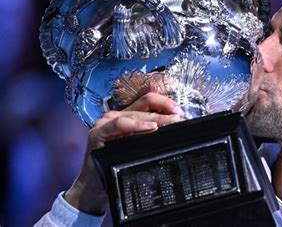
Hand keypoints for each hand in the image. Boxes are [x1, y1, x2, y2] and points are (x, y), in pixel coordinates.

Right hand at [64, 92, 183, 214]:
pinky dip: (137, 124)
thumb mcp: (139, 147)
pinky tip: (151, 127)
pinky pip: (120, 124)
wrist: (95, 186)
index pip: (149, 101)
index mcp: (127, 115)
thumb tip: (175, 126)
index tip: (180, 112)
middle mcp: (116, 115)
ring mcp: (106, 122)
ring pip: (136, 112)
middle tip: (180, 118)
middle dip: (166, 110)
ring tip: (171, 122)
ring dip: (157, 117)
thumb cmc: (117, 167)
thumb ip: (152, 135)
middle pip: (145, 103)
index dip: (166, 103)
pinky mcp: (98, 132)